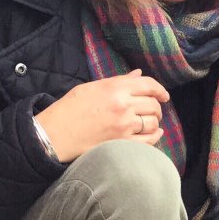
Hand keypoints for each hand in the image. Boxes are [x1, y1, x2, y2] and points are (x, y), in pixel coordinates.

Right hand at [35, 70, 169, 162]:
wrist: (54, 134)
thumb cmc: (70, 109)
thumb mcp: (92, 88)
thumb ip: (119, 82)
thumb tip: (138, 75)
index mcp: (115, 88)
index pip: (148, 85)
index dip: (160, 90)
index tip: (164, 96)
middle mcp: (122, 106)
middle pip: (153, 105)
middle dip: (156, 107)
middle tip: (152, 110)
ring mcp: (124, 126)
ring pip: (153, 122)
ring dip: (154, 122)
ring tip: (148, 122)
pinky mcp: (122, 144)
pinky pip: (149, 141)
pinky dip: (155, 137)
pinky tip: (154, 134)